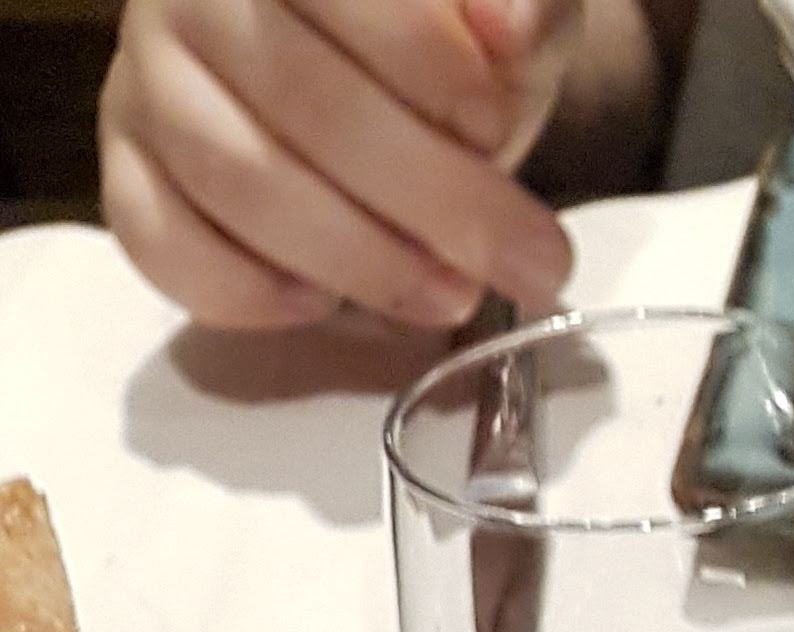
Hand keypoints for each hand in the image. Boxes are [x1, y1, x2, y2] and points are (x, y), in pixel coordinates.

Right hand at [100, 0, 583, 333]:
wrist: (377, 92)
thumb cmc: (443, 53)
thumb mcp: (502, 26)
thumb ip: (524, 12)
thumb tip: (511, 24)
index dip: (436, 77)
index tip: (499, 133)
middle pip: (306, 102)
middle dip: (437, 201)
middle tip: (528, 261)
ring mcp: (145, 75)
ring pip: (238, 179)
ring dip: (362, 262)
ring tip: (450, 293)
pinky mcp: (125, 163)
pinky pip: (161, 241)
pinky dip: (250, 292)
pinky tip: (323, 301)